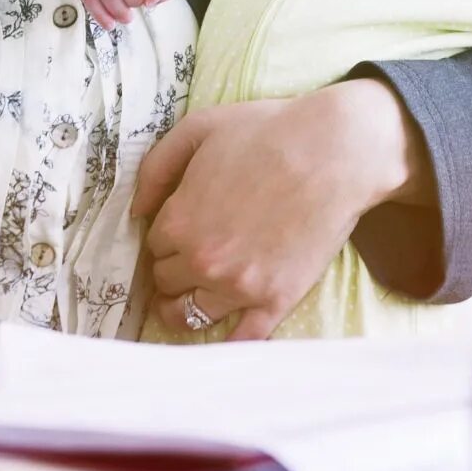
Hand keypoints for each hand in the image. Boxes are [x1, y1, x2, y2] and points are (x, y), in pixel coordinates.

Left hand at [131, 78, 412, 340]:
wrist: (335, 151)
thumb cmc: (268, 131)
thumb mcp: (198, 129)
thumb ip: (155, 168)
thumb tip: (136, 210)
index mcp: (178, 221)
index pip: (153, 246)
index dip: (167, 237)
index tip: (181, 231)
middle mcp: (201, 261)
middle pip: (167, 283)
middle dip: (174, 270)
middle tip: (192, 260)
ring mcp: (239, 286)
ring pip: (190, 316)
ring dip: (186, 308)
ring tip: (192, 301)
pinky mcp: (275, 299)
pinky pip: (243, 338)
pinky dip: (230, 341)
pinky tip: (226, 335)